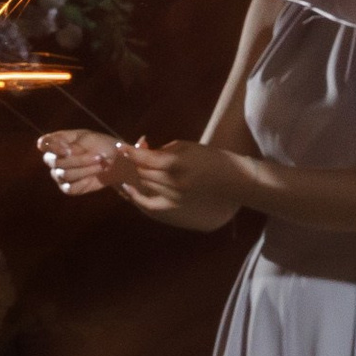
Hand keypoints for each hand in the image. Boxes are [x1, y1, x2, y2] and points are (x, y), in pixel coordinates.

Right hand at [37, 128, 128, 196]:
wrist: (117, 162)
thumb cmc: (102, 146)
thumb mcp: (90, 140)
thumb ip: (75, 146)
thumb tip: (65, 153)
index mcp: (57, 141)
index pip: (44, 143)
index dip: (52, 147)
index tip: (68, 149)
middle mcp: (54, 158)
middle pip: (55, 162)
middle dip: (79, 160)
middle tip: (98, 156)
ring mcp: (59, 174)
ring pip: (65, 175)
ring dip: (86, 170)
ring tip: (101, 165)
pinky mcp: (67, 187)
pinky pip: (70, 188)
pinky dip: (85, 182)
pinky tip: (94, 176)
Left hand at [115, 137, 243, 220]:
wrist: (234, 182)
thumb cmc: (212, 159)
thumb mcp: (188, 147)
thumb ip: (163, 151)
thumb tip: (142, 152)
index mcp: (176, 164)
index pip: (145, 159)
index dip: (130, 152)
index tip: (121, 146)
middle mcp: (172, 182)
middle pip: (142, 173)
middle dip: (134, 164)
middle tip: (128, 158)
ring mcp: (172, 198)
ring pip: (144, 186)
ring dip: (137, 177)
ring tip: (131, 171)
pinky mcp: (175, 209)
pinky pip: (149, 205)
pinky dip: (137, 198)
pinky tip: (129, 190)